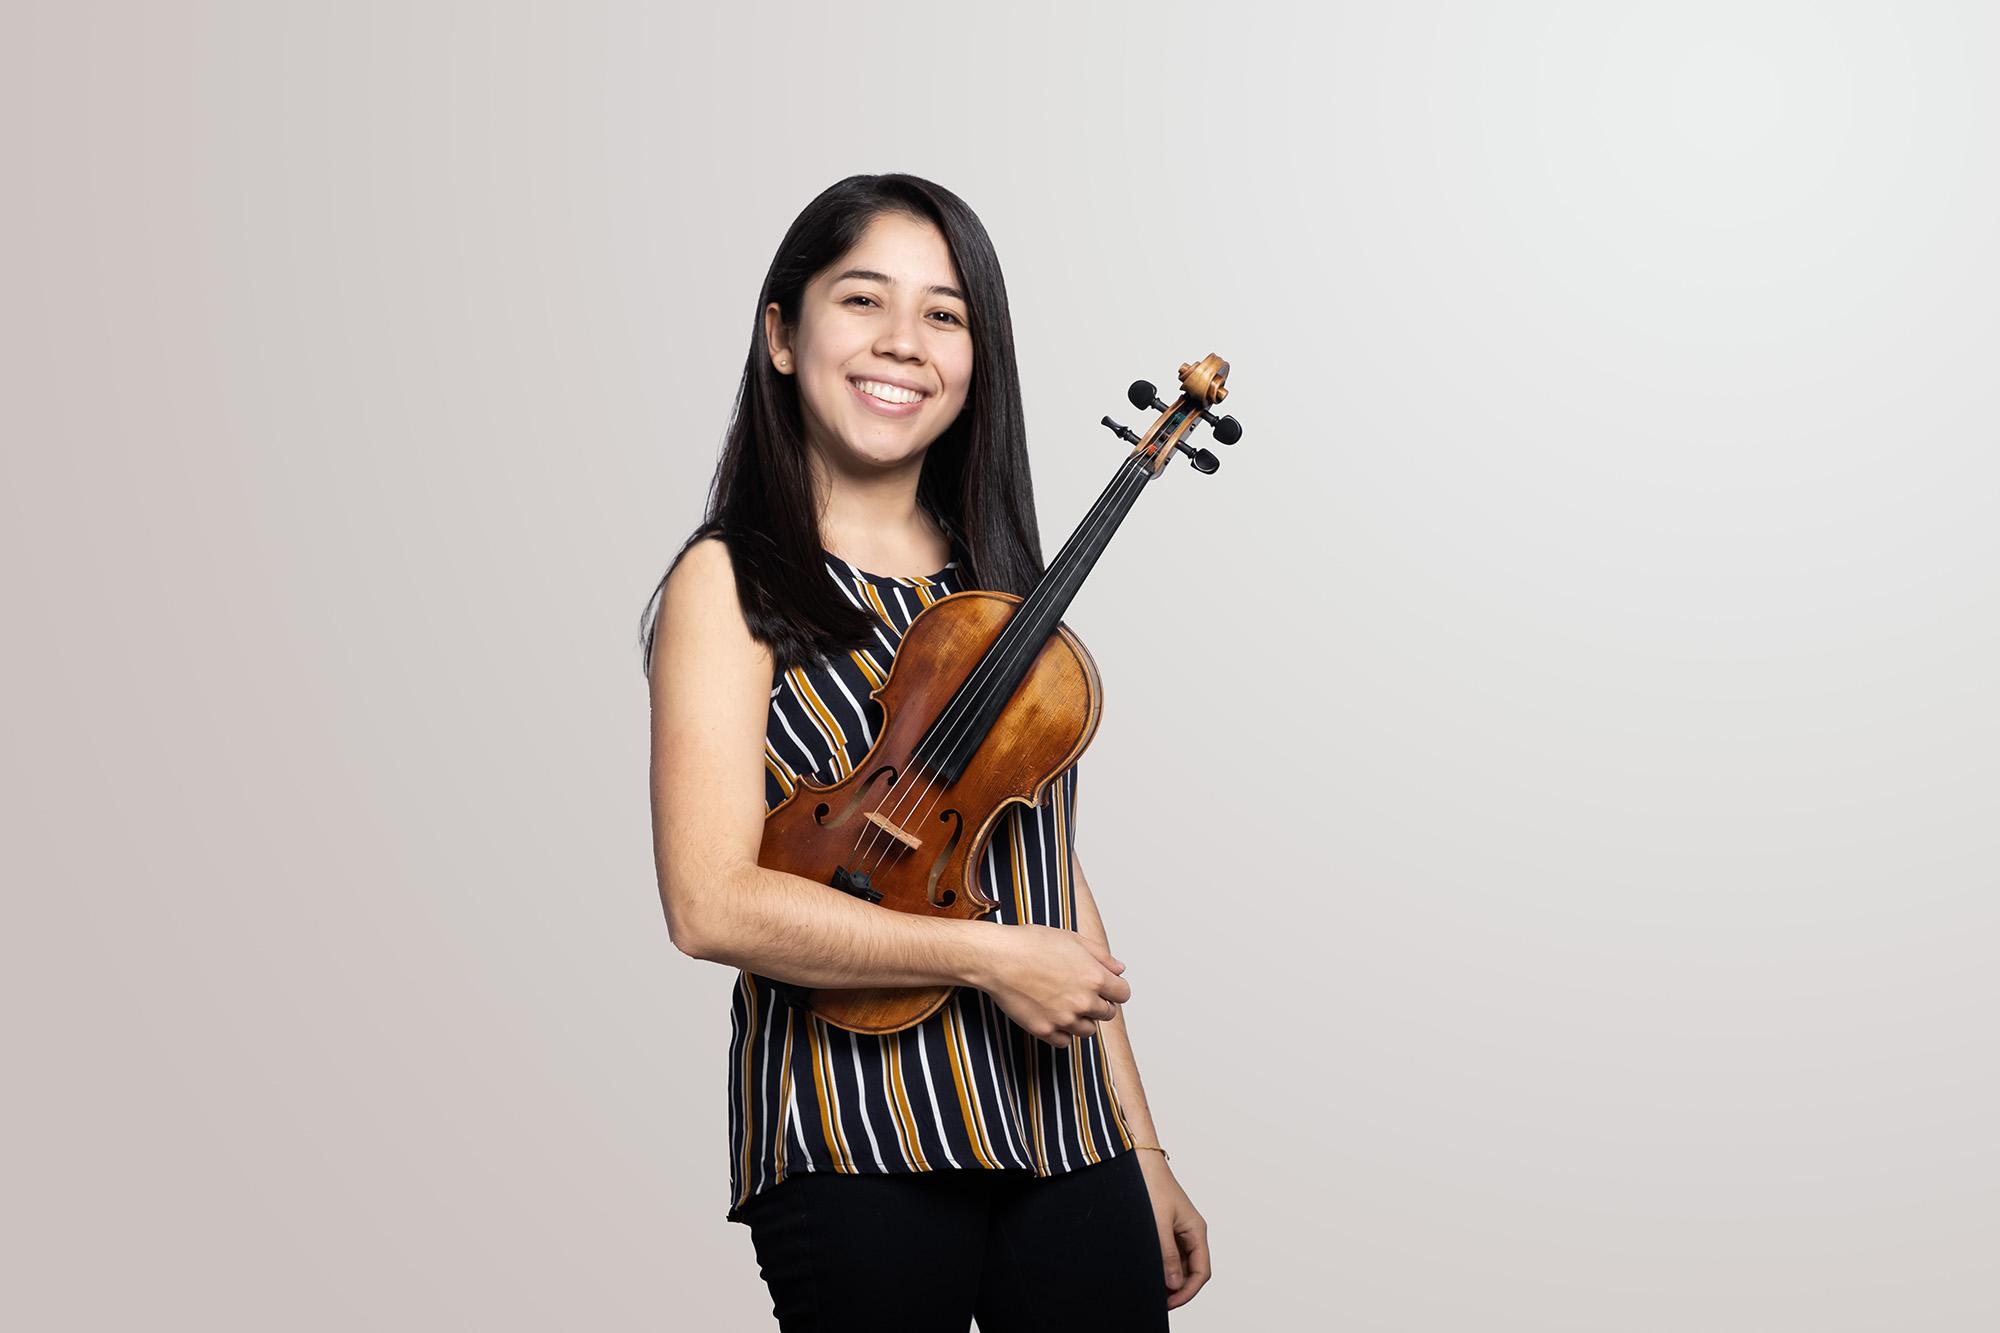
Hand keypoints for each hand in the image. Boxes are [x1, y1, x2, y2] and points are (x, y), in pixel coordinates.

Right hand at [973, 924, 1130, 1047]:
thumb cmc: (1031, 944)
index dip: (1114, 989)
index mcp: (1095, 977)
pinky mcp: (1045, 1030)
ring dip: (1082, 1019)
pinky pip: (1064, 1041)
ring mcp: (1064, 1018)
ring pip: (1088, 1030)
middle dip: (1099, 1003)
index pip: (1123, 994)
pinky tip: (1052, 1015)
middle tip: (1080, 992)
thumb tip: (1119, 969)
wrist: (997, 958)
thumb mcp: (1072, 939)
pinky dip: (1062, 1032)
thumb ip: (1101, 955)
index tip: (1104, 987)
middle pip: (1107, 1013)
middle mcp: (1084, 1001)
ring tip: (1065, 1004)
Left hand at [1136, 1151, 1210, 1308]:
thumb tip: (1174, 1284)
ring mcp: (1179, 1231)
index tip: (1170, 1303)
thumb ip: (1166, 1254)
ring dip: (1169, 1279)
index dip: (1188, 1291)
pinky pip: (1169, 1254)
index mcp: (1196, 1231)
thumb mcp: (1159, 1223)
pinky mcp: (1166, 1229)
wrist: (1140, 1161)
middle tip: (1159, 1301)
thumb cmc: (1152, 1186)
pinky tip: (1149, 1272)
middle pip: (1192, 1271)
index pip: (1201, 1271)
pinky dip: (1162, 1267)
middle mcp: (1191, 1233)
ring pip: (1180, 1264)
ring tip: (1152, 1289)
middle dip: (1178, 1288)